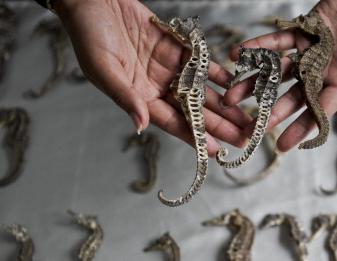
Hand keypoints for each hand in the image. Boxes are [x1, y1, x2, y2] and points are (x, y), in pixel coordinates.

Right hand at [56, 0, 250, 154]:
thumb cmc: (87, 33)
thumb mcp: (102, 67)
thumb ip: (124, 96)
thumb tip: (141, 125)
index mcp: (138, 97)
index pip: (172, 123)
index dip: (195, 137)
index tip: (216, 151)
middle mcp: (157, 87)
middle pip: (194, 112)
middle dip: (220, 126)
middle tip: (245, 139)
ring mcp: (169, 68)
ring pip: (203, 92)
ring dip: (226, 106)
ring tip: (249, 120)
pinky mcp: (177, 48)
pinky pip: (203, 65)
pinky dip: (220, 75)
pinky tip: (238, 87)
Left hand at [224, 0, 336, 151]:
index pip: (321, 110)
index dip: (302, 128)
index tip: (283, 146)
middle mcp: (324, 69)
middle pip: (294, 95)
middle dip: (272, 111)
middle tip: (250, 127)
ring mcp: (311, 50)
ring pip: (279, 70)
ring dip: (256, 82)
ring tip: (232, 96)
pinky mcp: (303, 28)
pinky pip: (277, 40)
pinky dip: (259, 46)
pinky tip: (238, 55)